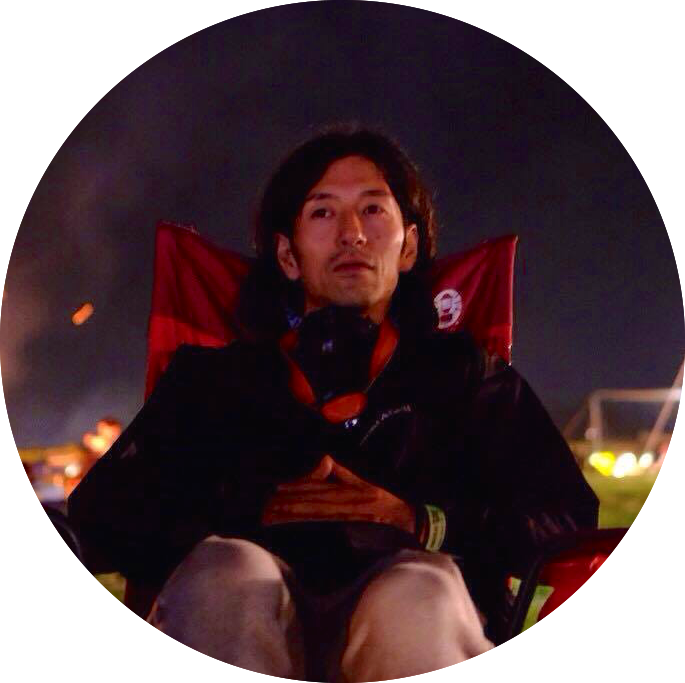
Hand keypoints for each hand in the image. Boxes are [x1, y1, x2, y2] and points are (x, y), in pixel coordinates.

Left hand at [261, 455, 415, 534]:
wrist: (406, 521)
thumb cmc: (384, 502)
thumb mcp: (365, 484)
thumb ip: (343, 473)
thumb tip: (326, 459)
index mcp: (350, 489)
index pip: (319, 487)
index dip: (298, 487)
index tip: (278, 488)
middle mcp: (349, 502)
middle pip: (314, 502)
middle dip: (290, 503)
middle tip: (268, 505)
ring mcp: (349, 517)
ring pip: (317, 515)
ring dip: (295, 515)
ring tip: (274, 516)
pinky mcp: (351, 529)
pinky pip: (326, 527)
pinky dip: (309, 526)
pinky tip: (294, 527)